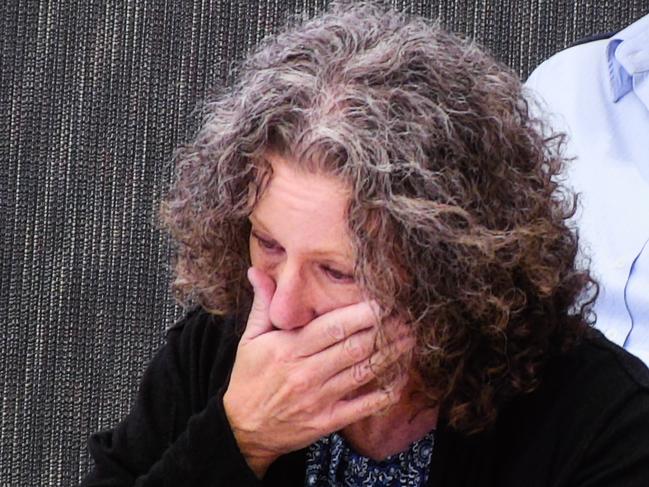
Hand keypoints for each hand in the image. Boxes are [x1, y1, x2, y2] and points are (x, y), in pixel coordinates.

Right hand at [223, 267, 412, 477]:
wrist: (243, 429)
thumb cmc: (249, 378)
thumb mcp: (249, 339)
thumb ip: (263, 304)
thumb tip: (255, 271)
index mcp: (289, 349)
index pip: (333, 327)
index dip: (362, 314)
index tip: (384, 301)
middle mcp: (306, 373)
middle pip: (354, 347)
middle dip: (383, 330)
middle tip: (406, 316)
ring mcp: (319, 399)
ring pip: (363, 372)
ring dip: (391, 355)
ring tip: (410, 338)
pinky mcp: (328, 420)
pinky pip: (364, 406)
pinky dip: (386, 392)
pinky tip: (401, 377)